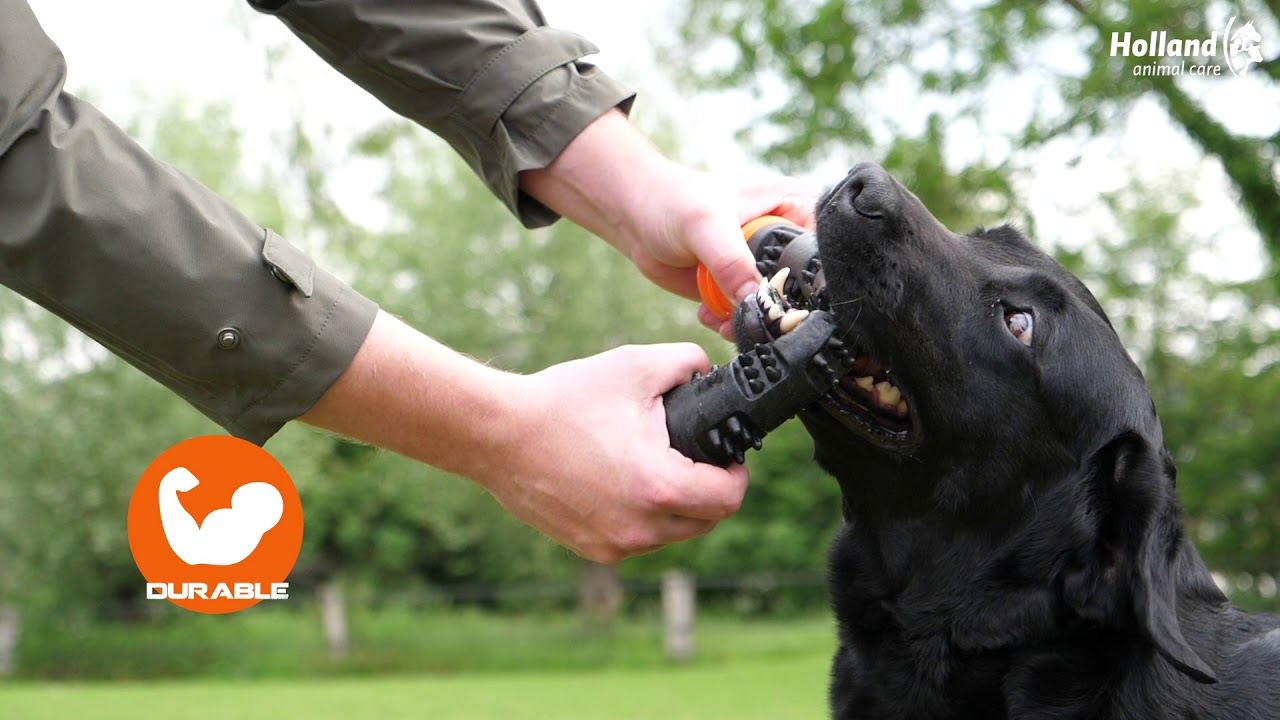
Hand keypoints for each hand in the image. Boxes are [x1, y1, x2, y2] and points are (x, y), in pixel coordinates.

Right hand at [489, 343, 750, 563]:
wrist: (499, 435)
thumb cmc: (565, 400)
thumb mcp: (636, 366)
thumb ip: (689, 363)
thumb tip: (710, 374)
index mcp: (659, 487)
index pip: (730, 498)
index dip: (737, 473)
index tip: (727, 455)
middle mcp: (641, 528)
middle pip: (708, 521)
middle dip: (710, 490)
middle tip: (695, 458)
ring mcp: (615, 544)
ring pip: (674, 534)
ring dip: (678, 506)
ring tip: (656, 467)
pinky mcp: (592, 549)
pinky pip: (640, 539)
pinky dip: (644, 516)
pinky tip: (625, 484)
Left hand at [519, 110, 820, 338]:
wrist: (637, 217)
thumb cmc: (672, 202)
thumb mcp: (706, 225)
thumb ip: (732, 261)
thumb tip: (755, 298)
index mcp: (796, 208)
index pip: (820, 254)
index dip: (807, 283)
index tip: (782, 304)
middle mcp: (787, 238)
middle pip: (802, 289)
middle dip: (775, 310)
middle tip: (744, 316)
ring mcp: (765, 266)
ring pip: (775, 309)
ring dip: (748, 321)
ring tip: (718, 314)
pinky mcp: (743, 288)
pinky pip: (750, 317)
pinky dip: (731, 324)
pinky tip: (708, 312)